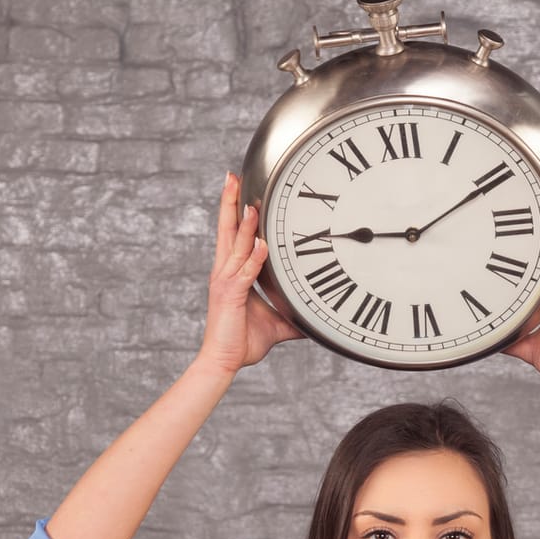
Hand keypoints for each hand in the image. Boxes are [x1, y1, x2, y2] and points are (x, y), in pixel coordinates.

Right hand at [197, 173, 303, 373]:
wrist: (224, 362)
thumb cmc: (242, 342)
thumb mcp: (276, 326)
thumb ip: (294, 316)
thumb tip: (315, 319)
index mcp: (230, 273)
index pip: (232, 236)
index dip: (235, 213)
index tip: (242, 191)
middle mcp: (224, 272)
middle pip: (226, 230)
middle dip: (230, 202)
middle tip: (232, 177)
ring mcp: (225, 282)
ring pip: (236, 245)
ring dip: (245, 224)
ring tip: (252, 202)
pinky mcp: (230, 295)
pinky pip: (245, 272)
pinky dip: (254, 258)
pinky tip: (263, 244)